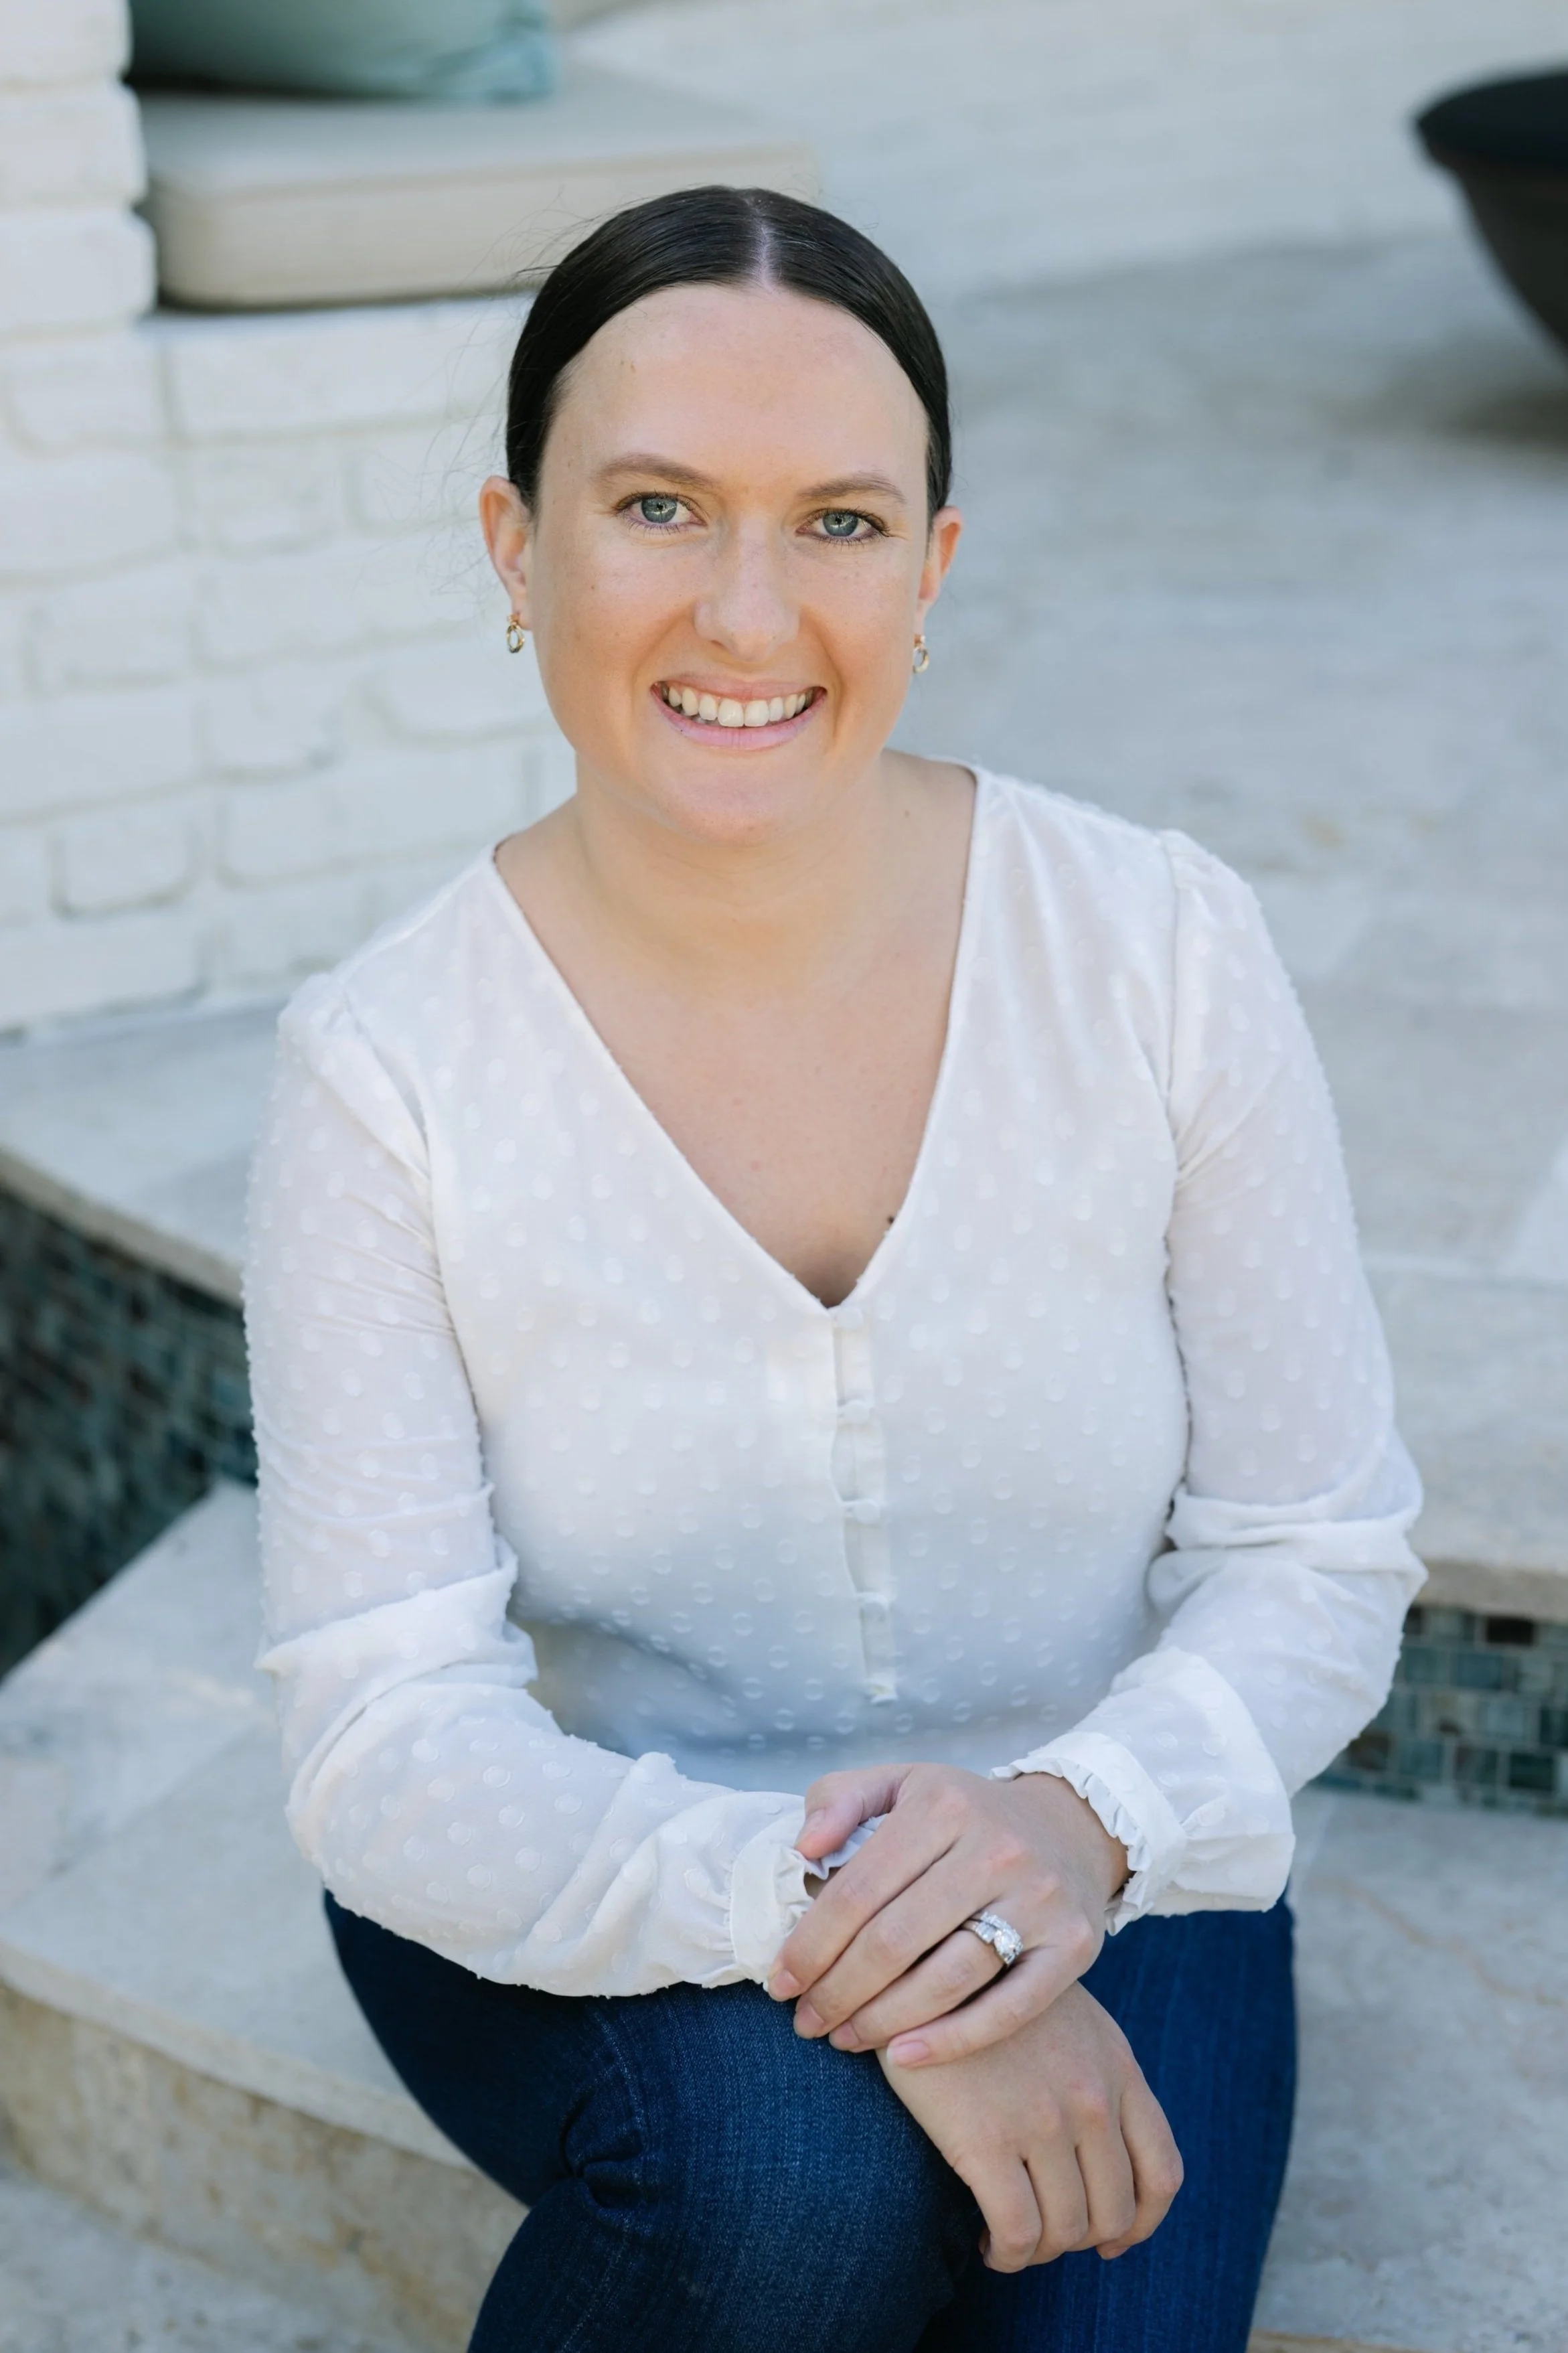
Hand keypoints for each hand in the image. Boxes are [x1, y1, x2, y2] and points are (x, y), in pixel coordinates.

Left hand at [769, 1763, 1127, 2064]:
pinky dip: (952, 2041)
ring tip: (844, 2038)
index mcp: (943, 1805)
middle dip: (838, 1990)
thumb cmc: (963, 1814)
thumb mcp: (901, 1783)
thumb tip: (804, 1848)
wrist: (1069, 1826)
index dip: (811, 1943)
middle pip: (895, 1940)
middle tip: (806, 2021)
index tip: (780, 1981)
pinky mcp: (1073, 1946)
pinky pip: (1008, 2009)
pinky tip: (902, 2057)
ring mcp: (1040, 1899)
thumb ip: (841, 1798)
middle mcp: (996, 1848)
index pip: (859, 1888)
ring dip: (883, 2021)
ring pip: (947, 1979)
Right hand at [878, 1983, 1182, 2271]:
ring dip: (1039, 2250)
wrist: (925, 1958)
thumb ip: (1095, 2073)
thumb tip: (1101, 2150)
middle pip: (1113, 2212)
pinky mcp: (986, 2139)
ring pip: (1065, 2230)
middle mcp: (1091, 2098)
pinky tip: (988, 2244)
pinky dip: (1008, 2254)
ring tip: (1010, 2239)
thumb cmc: (990, 1990)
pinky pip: (1017, 2232)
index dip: (1141, 2223)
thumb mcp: (1067, 2016)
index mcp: (1117, 2067)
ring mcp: (1042, 2120)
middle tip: (1043, 2232)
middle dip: (1079, 2239)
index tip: (1111, 2240)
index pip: (1162, 2172)